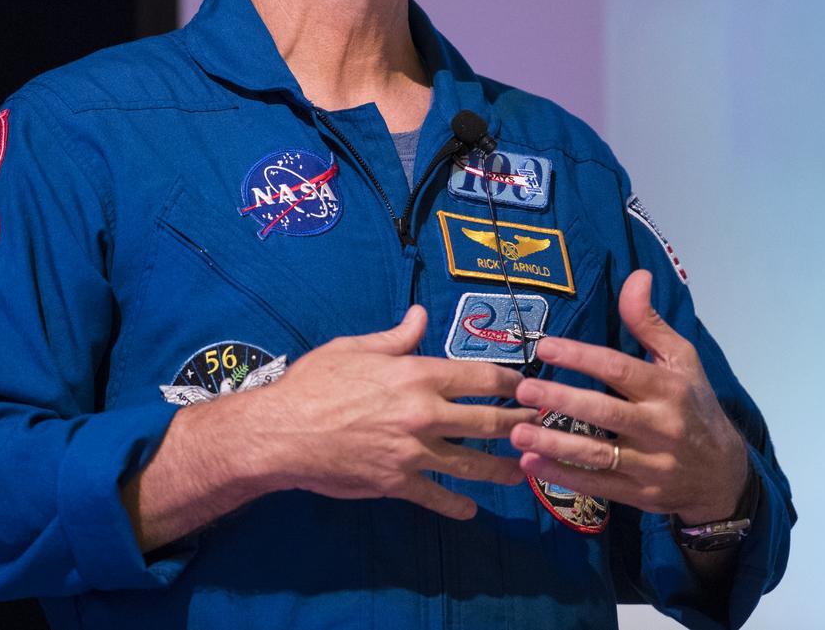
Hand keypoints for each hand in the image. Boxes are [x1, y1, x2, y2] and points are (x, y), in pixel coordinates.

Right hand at [261, 304, 530, 519]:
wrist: (281, 432)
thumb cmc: (315, 383)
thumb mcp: (355, 348)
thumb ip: (396, 337)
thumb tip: (420, 315)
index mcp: (417, 375)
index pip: (481, 378)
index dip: (511, 381)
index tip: (528, 385)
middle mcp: (424, 413)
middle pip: (489, 421)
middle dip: (522, 424)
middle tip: (544, 427)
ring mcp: (414, 452)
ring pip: (473, 464)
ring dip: (504, 469)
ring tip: (525, 470)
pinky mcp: (397, 483)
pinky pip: (438, 497)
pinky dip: (457, 506)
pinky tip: (471, 510)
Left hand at [510, 270, 747, 525]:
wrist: (724, 474)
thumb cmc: (694, 405)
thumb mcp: (681, 360)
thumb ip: (650, 322)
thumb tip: (636, 276)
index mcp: (668, 388)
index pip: (620, 369)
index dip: (582, 357)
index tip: (546, 346)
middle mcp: (660, 426)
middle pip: (604, 411)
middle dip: (561, 399)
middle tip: (524, 389)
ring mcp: (651, 464)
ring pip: (597, 453)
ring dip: (554, 443)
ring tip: (517, 432)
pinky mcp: (641, 493)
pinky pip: (598, 485)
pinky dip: (563, 476)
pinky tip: (530, 464)